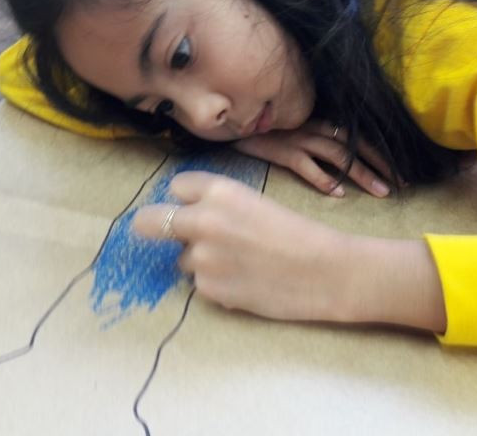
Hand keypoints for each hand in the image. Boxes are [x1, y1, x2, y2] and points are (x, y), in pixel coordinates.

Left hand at [132, 171, 359, 321]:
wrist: (328, 271)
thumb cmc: (300, 233)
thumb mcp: (257, 203)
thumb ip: (219, 206)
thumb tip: (187, 218)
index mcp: (219, 191)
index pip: (176, 187)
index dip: (186, 199)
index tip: (191, 207)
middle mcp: (202, 220)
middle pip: (149, 221)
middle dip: (152, 226)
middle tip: (163, 234)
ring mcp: (201, 258)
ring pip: (181, 258)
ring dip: (200, 261)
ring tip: (239, 264)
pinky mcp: (208, 289)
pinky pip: (200, 284)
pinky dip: (217, 284)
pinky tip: (246, 282)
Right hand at [231, 119, 401, 197]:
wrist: (236, 127)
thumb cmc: (269, 133)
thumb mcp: (299, 133)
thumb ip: (319, 145)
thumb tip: (344, 167)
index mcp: (322, 124)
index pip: (359, 139)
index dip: (382, 156)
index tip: (401, 176)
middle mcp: (315, 129)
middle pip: (355, 147)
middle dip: (380, 166)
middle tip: (399, 186)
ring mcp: (299, 139)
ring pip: (338, 155)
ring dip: (361, 174)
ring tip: (380, 192)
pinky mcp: (282, 151)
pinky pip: (306, 165)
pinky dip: (323, 179)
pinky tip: (338, 194)